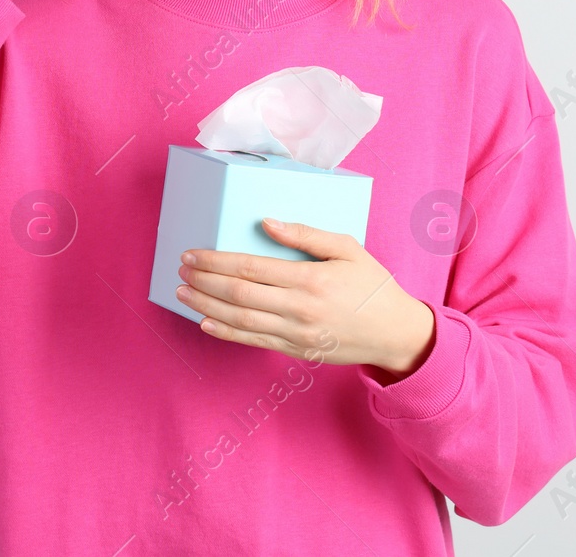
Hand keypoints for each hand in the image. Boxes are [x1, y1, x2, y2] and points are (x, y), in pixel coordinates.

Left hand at [175, 218, 436, 382]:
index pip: (250, 268)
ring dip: (206, 305)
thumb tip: (268, 223)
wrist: (395, 333)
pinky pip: (253, 341)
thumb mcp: (347, 248)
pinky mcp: (295, 351)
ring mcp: (296, 334)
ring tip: (183, 292)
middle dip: (204, 281)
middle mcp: (299, 309)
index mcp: (310, 279)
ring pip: (239, 320)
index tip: (193, 253)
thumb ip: (306, 235)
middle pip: (238, 294)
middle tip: (181, 269)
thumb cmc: (372, 285)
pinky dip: (225, 332)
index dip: (216, 261)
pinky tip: (205, 321)